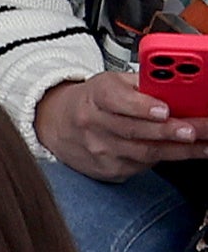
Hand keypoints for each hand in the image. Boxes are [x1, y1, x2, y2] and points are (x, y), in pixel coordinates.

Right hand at [34, 72, 207, 180]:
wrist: (58, 125)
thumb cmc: (92, 101)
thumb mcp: (113, 82)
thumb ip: (144, 83)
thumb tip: (180, 86)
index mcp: (97, 96)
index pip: (117, 101)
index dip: (142, 107)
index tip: (164, 110)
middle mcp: (93, 124)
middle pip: (134, 131)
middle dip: (169, 131)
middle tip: (195, 130)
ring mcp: (98, 150)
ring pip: (142, 153)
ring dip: (177, 150)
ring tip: (201, 145)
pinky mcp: (105, 169)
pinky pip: (139, 166)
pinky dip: (163, 159)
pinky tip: (181, 152)